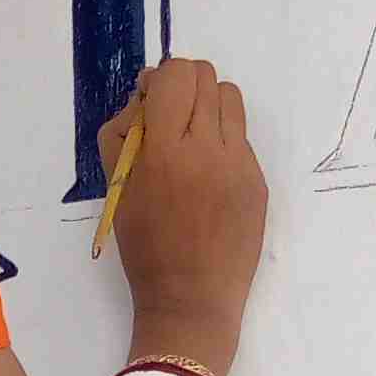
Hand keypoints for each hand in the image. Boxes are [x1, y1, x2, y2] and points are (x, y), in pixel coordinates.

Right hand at [98, 57, 267, 366]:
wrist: (191, 300)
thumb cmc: (146, 250)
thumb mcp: (118, 191)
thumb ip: (121, 137)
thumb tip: (143, 99)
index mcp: (164, 150)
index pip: (173, 75)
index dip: (159, 80)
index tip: (150, 103)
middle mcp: (206, 147)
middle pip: (204, 76)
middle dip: (183, 87)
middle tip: (170, 117)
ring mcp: (238, 163)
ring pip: (229, 97)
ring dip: (208, 105)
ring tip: (194, 138)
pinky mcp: (257, 179)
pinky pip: (241, 137)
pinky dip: (222, 141)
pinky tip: (210, 175)